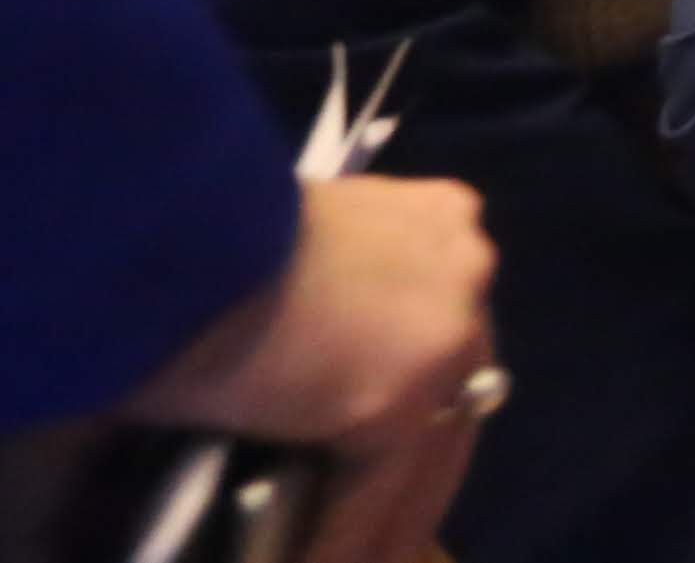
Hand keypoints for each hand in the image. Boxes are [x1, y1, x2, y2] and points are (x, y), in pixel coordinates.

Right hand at [123, 176, 501, 562]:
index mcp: (442, 220)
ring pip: (428, 452)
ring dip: (385, 516)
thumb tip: (314, 368)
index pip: (448, 328)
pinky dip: (343, 539)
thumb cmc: (206, 237)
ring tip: (356, 556)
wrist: (172, 242)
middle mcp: (466, 265)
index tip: (389, 440)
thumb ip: (334, 293)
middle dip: (416, 461)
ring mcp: (446, 334)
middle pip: (458, 392)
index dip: (421, 394)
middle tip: (384, 521)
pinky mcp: (401, 401)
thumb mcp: (297, 243)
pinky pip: (376, 493)